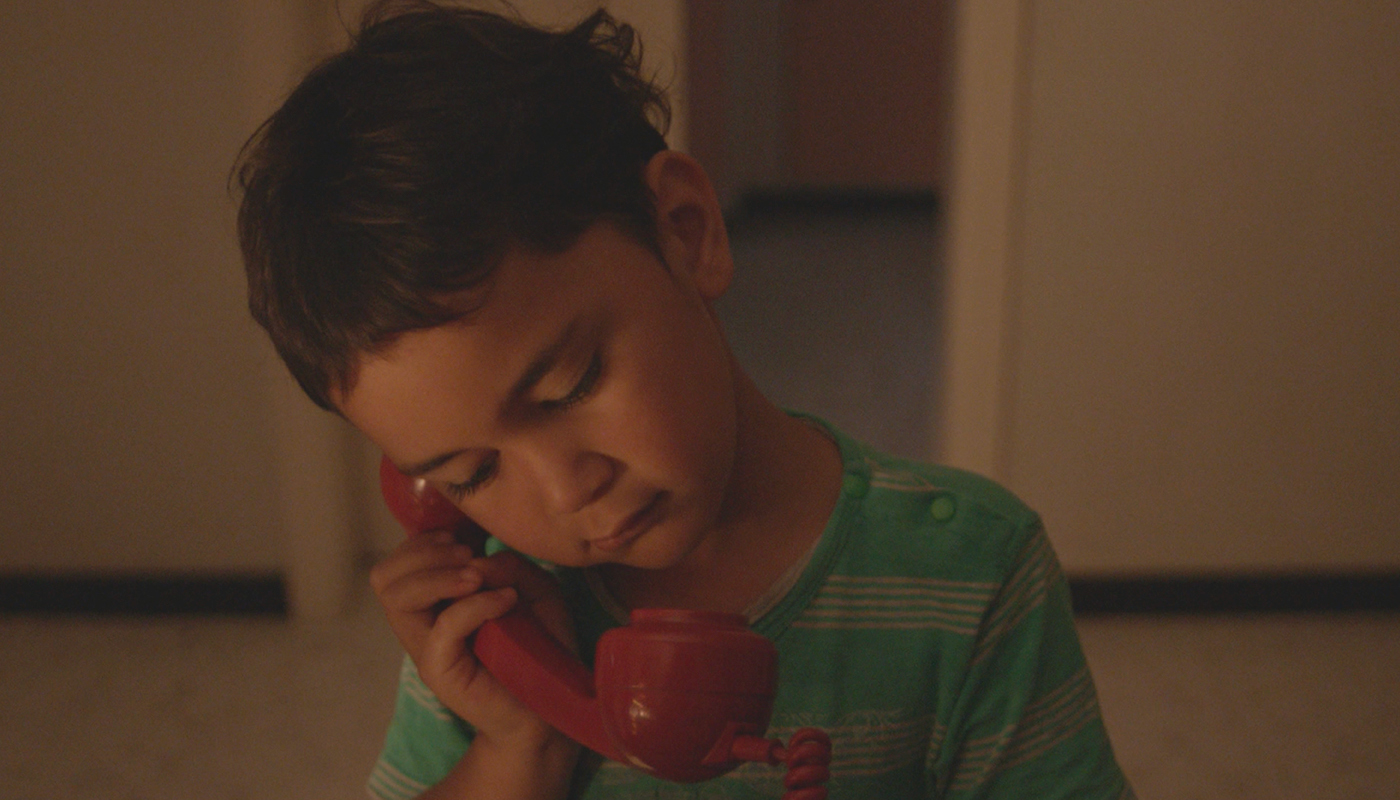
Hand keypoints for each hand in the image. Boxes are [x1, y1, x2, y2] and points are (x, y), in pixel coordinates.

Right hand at [369, 534, 576, 744]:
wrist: (550, 704)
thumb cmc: (540, 645)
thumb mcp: (533, 589)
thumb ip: (507, 565)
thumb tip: (478, 562)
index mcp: (433, 603)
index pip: (395, 565)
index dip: (422, 541)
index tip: (464, 538)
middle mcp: (421, 625)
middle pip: (383, 578)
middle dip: (423, 553)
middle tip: (467, 553)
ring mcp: (427, 649)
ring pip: (396, 598)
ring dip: (437, 574)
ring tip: (477, 575)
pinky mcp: (441, 671)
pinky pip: (444, 626)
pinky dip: (476, 603)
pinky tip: (507, 601)